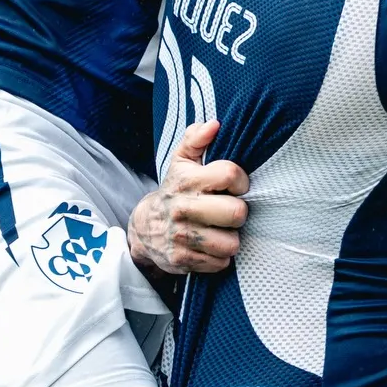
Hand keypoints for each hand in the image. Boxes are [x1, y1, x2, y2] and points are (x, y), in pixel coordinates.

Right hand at [127, 121, 248, 274]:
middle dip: (239, 213)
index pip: (231, 175)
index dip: (241, 182)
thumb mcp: (182, 162)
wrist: (144, 228)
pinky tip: (212, 246)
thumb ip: (196, 139)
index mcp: (188, 181)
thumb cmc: (176, 190)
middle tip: (230, 212)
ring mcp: (182, 237)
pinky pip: (220, 263)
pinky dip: (220, 257)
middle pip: (236, 212)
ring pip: (231, 242)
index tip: (237, 186)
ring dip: (231, 238)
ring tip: (222, 230)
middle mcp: (184, 208)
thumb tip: (214, 123)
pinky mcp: (182, 260)